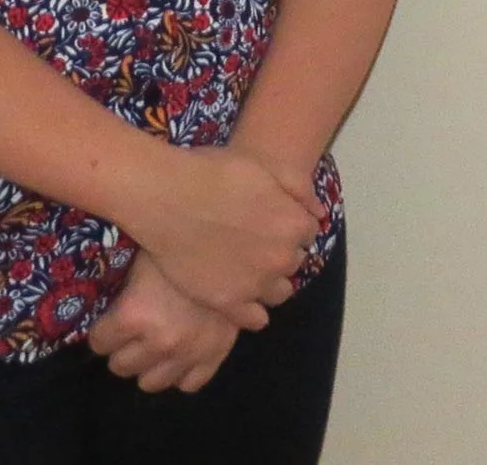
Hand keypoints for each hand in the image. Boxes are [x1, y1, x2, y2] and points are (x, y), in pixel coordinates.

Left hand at [88, 252, 239, 393]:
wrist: (236, 243)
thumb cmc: (179, 241)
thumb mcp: (144, 256)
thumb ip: (123, 285)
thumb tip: (106, 298)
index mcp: (133, 314)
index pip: (99, 342)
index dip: (104, 329)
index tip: (112, 320)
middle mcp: (159, 340)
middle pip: (120, 366)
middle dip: (123, 349)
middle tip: (133, 331)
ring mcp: (188, 354)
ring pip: (150, 383)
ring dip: (149, 365)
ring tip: (156, 342)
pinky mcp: (215, 357)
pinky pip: (189, 384)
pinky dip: (182, 372)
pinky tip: (182, 351)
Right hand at [121, 143, 318, 323]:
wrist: (168, 197)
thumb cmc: (215, 173)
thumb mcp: (265, 166)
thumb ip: (298, 187)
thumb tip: (318, 213)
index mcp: (294, 224)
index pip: (307, 232)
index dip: (289, 224)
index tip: (270, 219)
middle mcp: (282, 259)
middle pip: (293, 262)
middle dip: (280, 251)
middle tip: (254, 241)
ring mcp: (256, 285)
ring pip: (279, 292)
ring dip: (271, 282)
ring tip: (248, 269)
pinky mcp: (228, 304)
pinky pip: (255, 319)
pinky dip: (253, 311)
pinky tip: (240, 295)